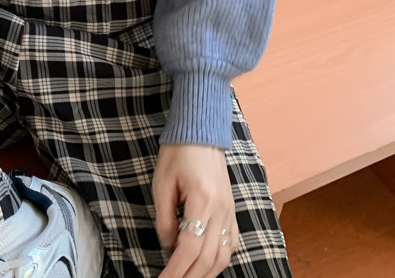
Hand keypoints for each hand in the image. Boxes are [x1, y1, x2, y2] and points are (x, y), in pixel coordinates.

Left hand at [154, 144, 239, 277]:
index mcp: (203, 200)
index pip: (190, 246)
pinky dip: (220, 260)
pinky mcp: (232, 210)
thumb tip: (167, 246)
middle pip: (209, 257)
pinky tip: (207, 266)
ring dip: (206, 274)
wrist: (201, 131)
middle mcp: (221, 209)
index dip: (176, 269)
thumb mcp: (162, 182)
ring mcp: (230, 211)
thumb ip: (164, 216)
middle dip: (189, 277)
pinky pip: (231, 244)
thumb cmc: (178, 152)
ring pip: (223, 255)